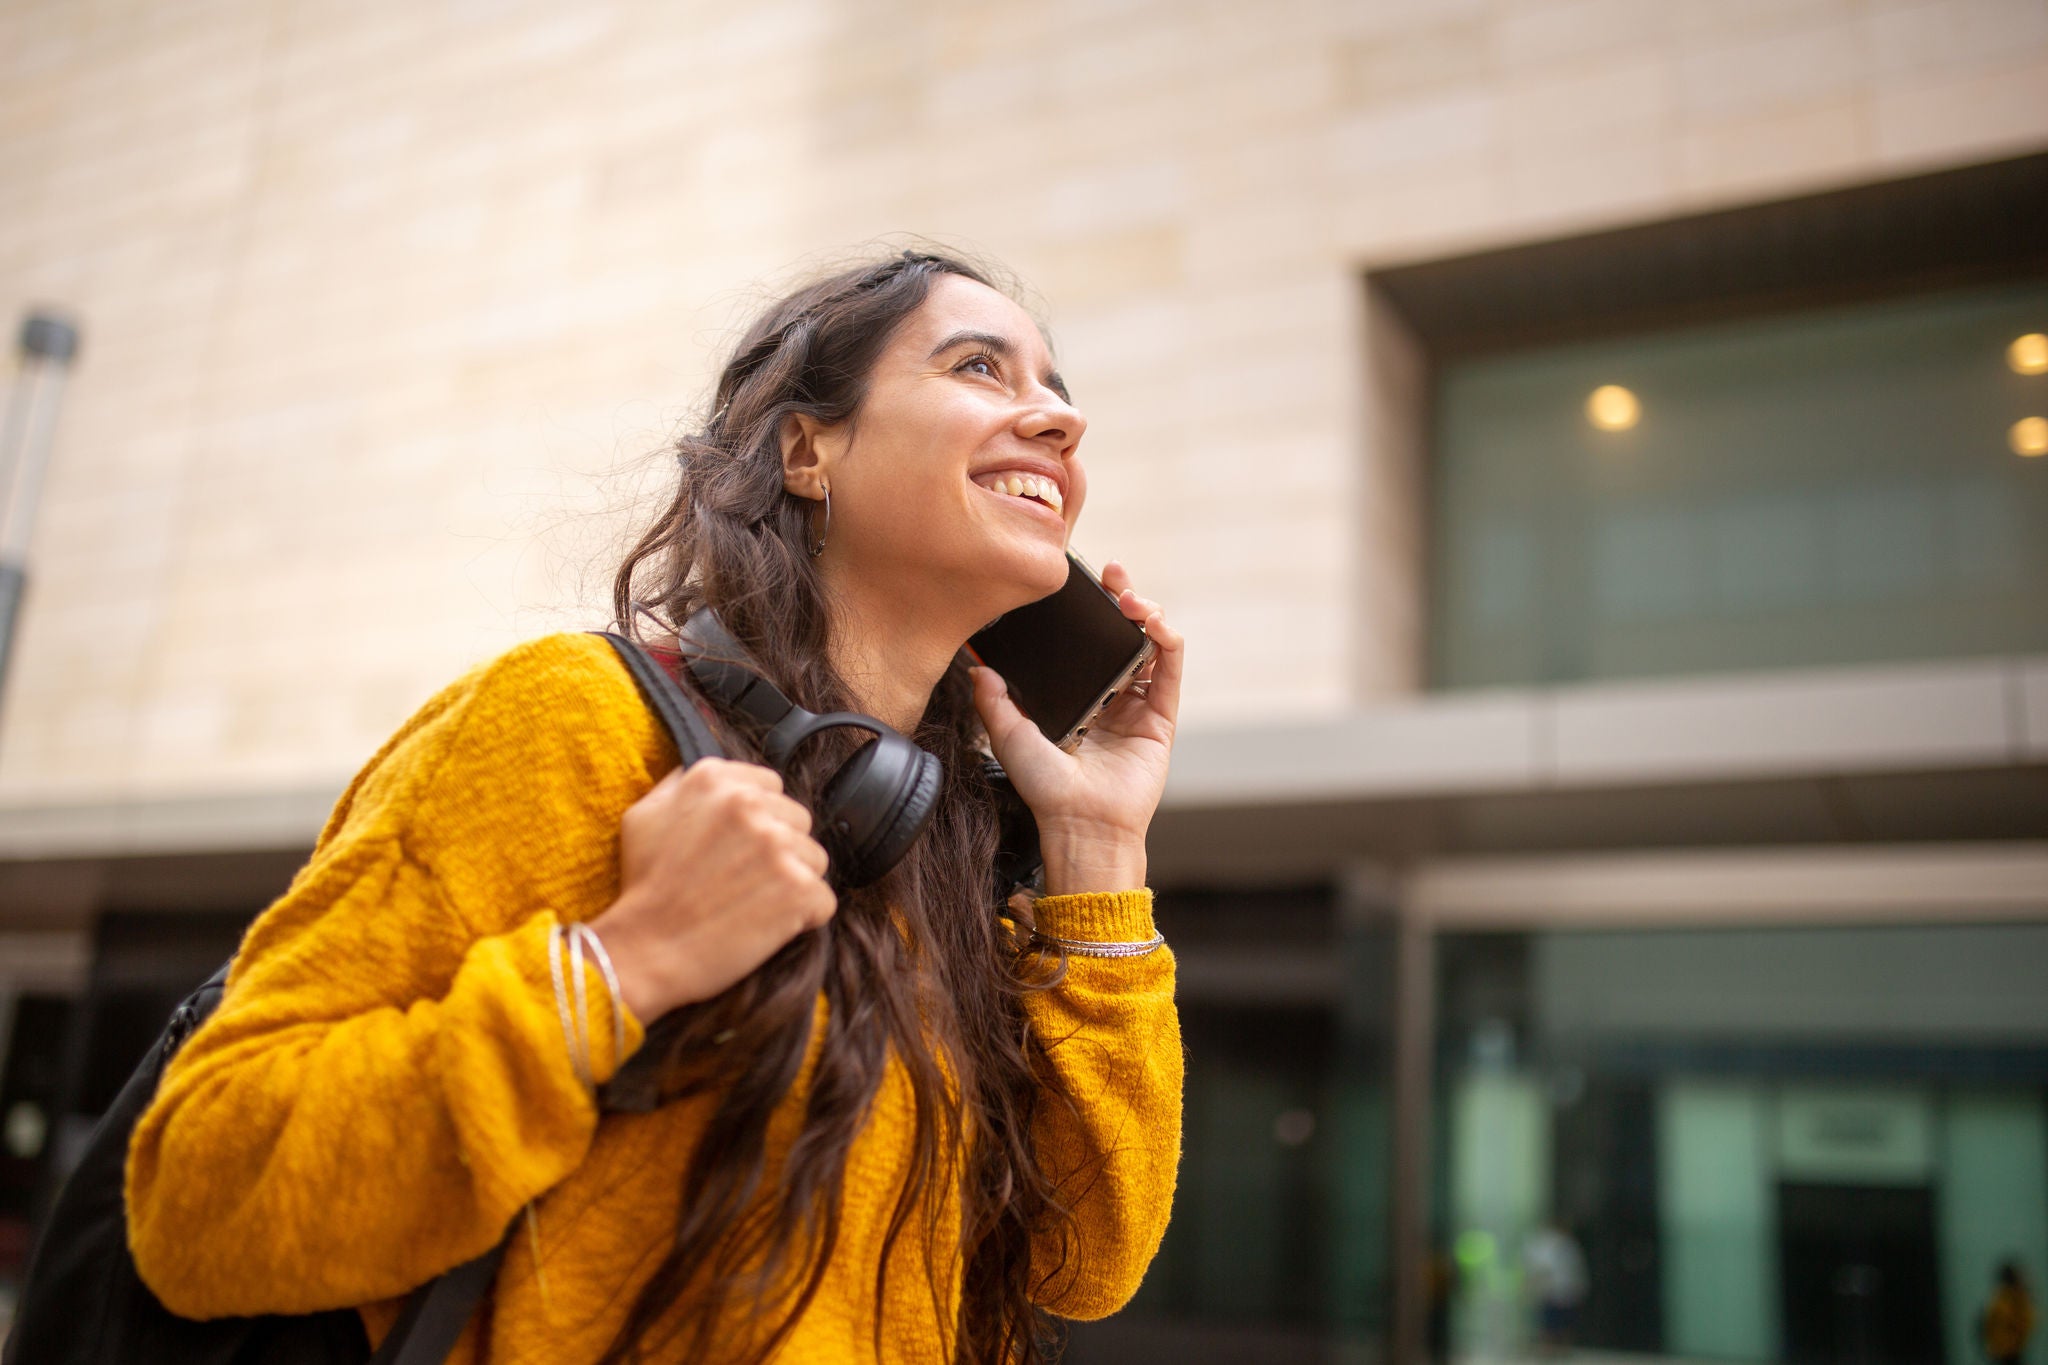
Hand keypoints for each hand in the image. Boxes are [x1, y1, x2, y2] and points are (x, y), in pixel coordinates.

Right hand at [589, 757, 833, 1020]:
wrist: (644, 949)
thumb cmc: (643, 888)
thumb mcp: (644, 815)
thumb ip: (681, 784)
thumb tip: (710, 771)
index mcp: (714, 780)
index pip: (771, 786)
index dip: (760, 821)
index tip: (739, 848)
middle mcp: (748, 804)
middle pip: (798, 821)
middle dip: (780, 850)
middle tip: (743, 881)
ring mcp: (776, 845)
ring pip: (815, 860)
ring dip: (793, 883)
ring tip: (752, 904)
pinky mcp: (797, 888)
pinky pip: (823, 900)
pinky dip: (803, 918)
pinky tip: (768, 926)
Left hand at [970, 561, 1183, 894]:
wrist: (1081, 823)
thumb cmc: (1046, 790)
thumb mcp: (1010, 737)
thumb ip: (994, 702)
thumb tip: (976, 668)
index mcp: (1078, 698)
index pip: (1088, 643)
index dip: (1088, 612)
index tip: (1079, 584)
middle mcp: (1111, 697)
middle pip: (1122, 634)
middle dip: (1121, 598)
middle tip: (1111, 574)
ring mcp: (1138, 705)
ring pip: (1150, 644)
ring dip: (1145, 611)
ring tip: (1129, 597)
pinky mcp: (1162, 716)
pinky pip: (1170, 668)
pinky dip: (1166, 639)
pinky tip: (1153, 621)